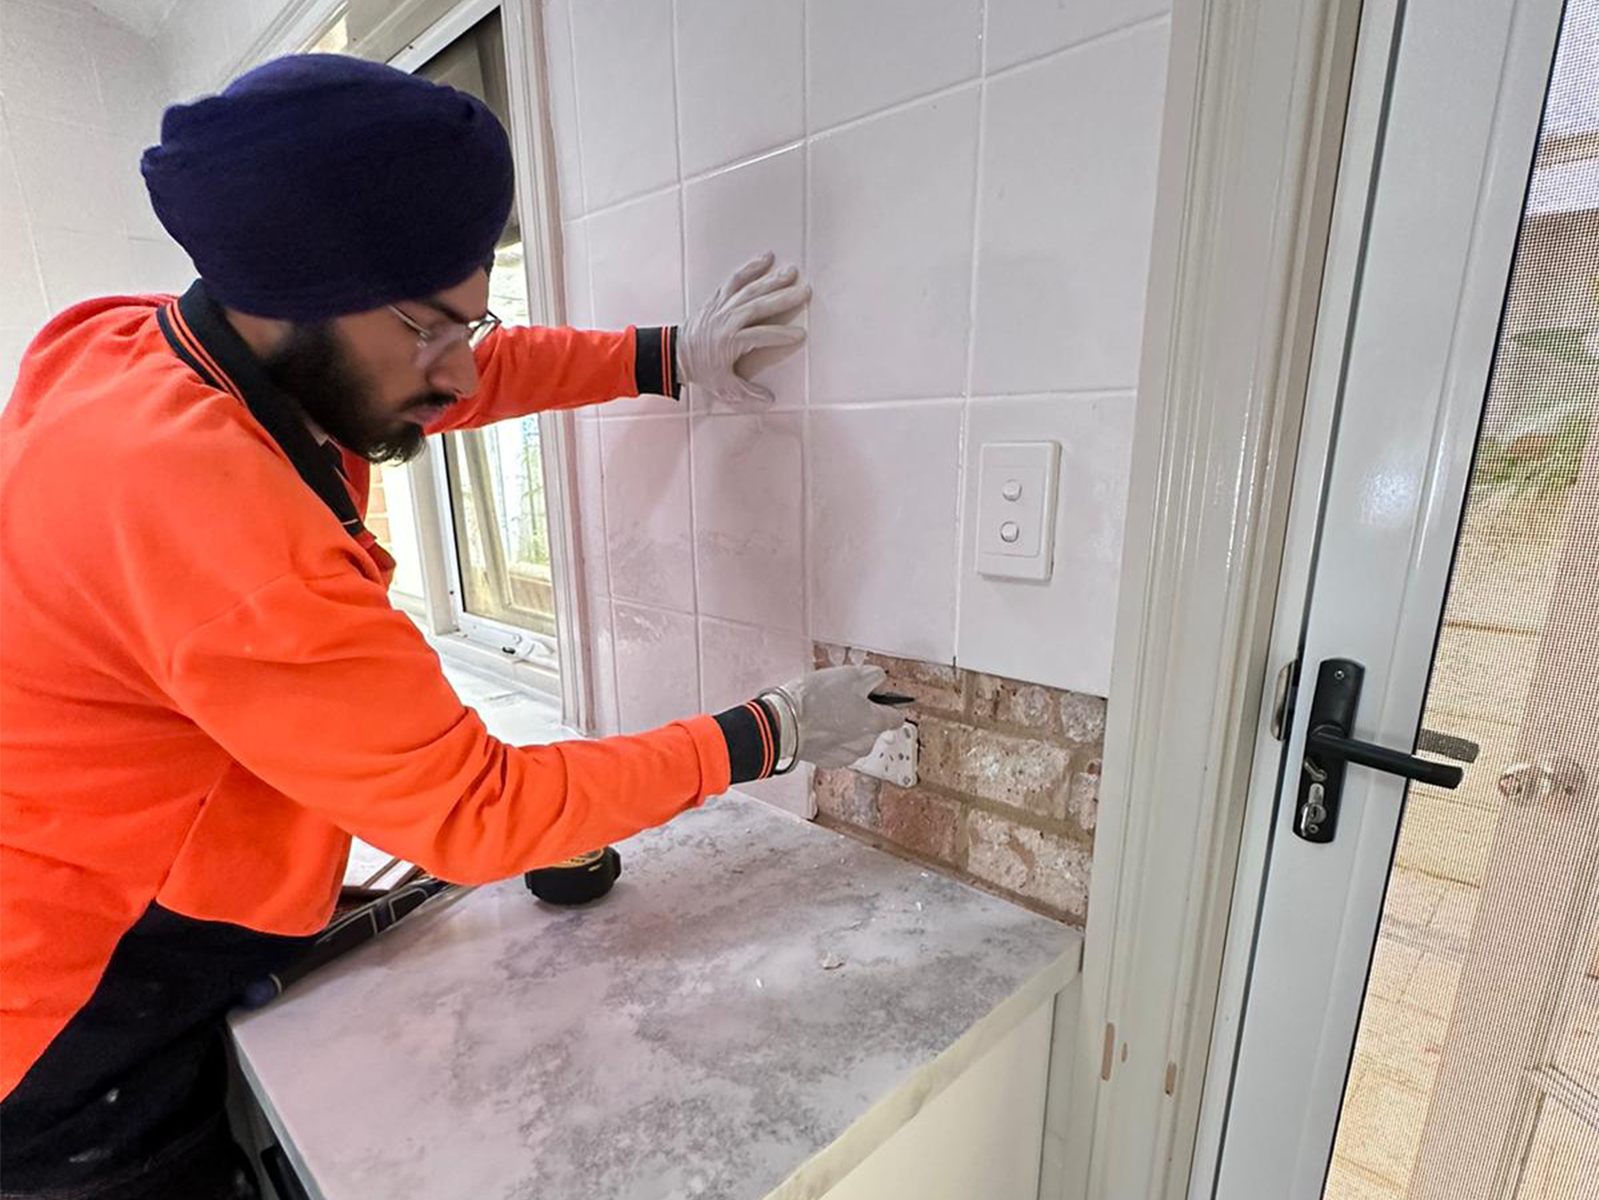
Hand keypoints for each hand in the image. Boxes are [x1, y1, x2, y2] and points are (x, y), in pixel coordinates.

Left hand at [679, 251, 808, 405]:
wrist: (675, 353)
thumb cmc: (701, 369)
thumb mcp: (723, 387)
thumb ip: (747, 394)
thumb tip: (769, 401)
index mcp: (731, 342)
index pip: (762, 336)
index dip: (782, 335)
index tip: (800, 334)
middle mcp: (727, 320)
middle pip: (759, 306)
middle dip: (784, 298)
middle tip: (805, 291)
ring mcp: (722, 306)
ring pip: (750, 289)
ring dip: (772, 280)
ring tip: (792, 272)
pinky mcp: (718, 298)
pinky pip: (735, 279)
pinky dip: (750, 268)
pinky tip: (766, 258)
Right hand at [768, 666, 904, 769]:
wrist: (784, 723)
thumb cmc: (815, 701)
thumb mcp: (851, 674)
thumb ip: (874, 677)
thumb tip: (879, 682)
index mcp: (876, 723)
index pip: (897, 717)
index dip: (887, 702)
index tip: (876, 695)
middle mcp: (865, 744)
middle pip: (874, 726)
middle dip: (863, 713)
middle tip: (843, 698)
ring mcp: (847, 755)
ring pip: (855, 737)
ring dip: (847, 725)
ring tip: (827, 710)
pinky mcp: (828, 761)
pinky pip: (837, 746)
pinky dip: (831, 735)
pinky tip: (818, 723)